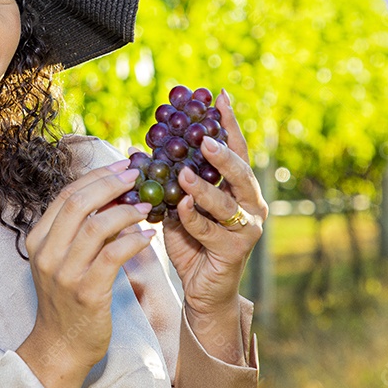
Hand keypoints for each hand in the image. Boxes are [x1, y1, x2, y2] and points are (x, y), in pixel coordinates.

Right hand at [15, 160, 156, 387]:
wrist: (61, 346)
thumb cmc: (67, 300)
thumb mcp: (62, 260)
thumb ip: (78, 230)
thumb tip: (112, 195)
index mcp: (38, 239)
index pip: (66, 195)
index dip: (96, 176)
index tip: (122, 165)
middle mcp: (47, 253)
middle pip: (77, 203)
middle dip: (110, 184)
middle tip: (136, 175)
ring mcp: (65, 273)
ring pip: (95, 226)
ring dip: (125, 211)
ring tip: (146, 206)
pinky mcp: (87, 292)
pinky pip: (113, 256)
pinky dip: (133, 241)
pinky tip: (148, 235)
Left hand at [130, 89, 266, 328]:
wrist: (202, 291)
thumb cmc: (192, 243)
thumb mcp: (178, 205)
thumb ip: (169, 180)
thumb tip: (138, 149)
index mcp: (238, 187)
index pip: (236, 149)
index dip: (228, 123)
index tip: (219, 96)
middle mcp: (250, 203)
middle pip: (241, 171)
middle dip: (222, 153)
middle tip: (203, 139)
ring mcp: (246, 227)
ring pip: (226, 201)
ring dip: (202, 187)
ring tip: (182, 174)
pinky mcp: (235, 250)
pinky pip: (210, 229)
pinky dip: (193, 218)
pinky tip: (179, 208)